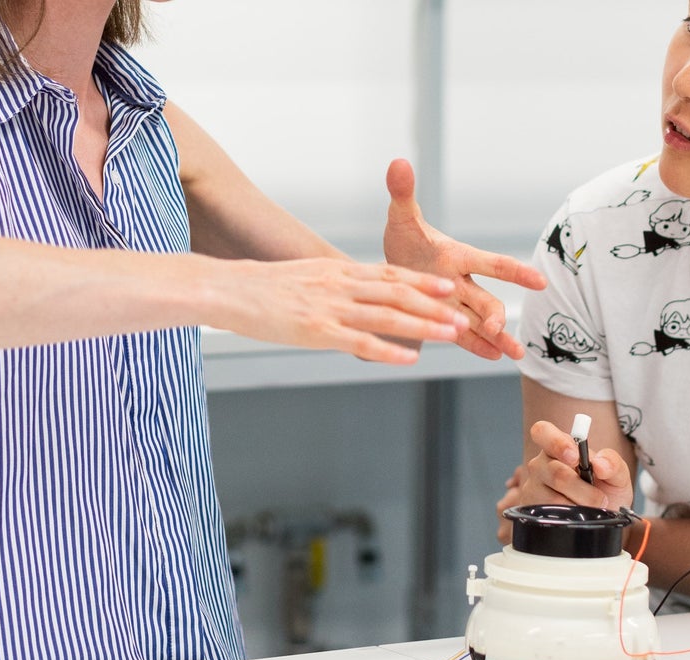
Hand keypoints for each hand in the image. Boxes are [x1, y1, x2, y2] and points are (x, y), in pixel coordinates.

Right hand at [208, 256, 464, 363]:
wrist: (226, 288)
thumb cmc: (258, 288)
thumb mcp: (302, 278)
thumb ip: (330, 286)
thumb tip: (349, 295)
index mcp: (336, 272)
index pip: (389, 274)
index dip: (422, 281)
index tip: (448, 285)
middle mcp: (339, 285)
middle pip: (397, 294)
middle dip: (435, 305)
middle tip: (464, 315)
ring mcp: (330, 308)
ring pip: (387, 316)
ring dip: (423, 326)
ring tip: (450, 334)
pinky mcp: (316, 331)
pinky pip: (359, 341)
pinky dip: (388, 350)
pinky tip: (409, 358)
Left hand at [383, 158, 546, 359]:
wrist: (391, 266)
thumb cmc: (403, 239)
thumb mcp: (400, 218)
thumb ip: (403, 193)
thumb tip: (398, 161)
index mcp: (457, 257)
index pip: (491, 264)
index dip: (514, 272)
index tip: (539, 281)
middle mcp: (462, 282)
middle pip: (486, 300)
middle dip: (495, 316)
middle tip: (497, 330)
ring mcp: (455, 304)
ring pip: (480, 323)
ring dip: (498, 338)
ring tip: (515, 356)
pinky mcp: (444, 321)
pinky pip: (464, 336)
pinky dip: (478, 347)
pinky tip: (495, 358)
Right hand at [496, 421, 633, 542]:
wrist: (604, 520)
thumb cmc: (606, 491)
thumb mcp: (618, 475)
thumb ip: (613, 463)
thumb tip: (600, 464)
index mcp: (559, 446)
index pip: (542, 432)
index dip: (556, 442)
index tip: (575, 457)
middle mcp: (541, 464)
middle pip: (555, 471)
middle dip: (583, 488)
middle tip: (600, 498)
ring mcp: (533, 487)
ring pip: (553, 497)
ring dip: (578, 505)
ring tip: (589, 508)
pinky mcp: (532, 510)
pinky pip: (548, 514)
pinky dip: (569, 518)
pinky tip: (577, 516)